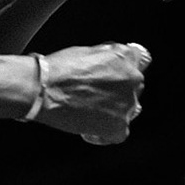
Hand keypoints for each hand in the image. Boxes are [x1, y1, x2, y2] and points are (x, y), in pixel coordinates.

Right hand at [32, 41, 151, 144]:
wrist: (44, 89)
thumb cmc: (58, 69)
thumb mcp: (87, 51)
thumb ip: (106, 57)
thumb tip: (108, 63)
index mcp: (125, 56)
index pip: (140, 59)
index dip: (126, 67)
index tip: (117, 73)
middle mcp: (133, 78)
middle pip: (134, 86)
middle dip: (118, 91)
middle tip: (94, 95)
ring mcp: (128, 104)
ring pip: (130, 109)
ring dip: (115, 110)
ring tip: (90, 111)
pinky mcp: (119, 127)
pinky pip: (118, 133)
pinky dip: (104, 133)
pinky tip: (86, 128)